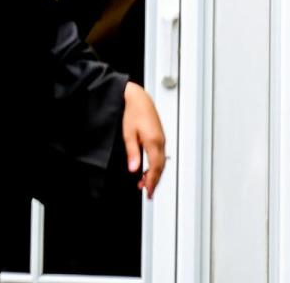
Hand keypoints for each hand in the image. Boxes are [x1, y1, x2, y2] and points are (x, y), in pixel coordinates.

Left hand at [122, 81, 165, 197]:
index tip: (148, 192)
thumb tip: (133, 169)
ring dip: (155, 173)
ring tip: (145, 183)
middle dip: (154, 181)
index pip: (155, 167)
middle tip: (147, 193)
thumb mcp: (128, 133)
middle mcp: (160, 141)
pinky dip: (156, 165)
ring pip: (161, 162)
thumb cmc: (132, 112)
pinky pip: (160, 155)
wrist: (138, 97)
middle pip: (160, 167)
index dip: (152, 182)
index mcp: (153, 141)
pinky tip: (148, 168)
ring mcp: (161, 138)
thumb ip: (132, 152)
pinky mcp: (159, 135)